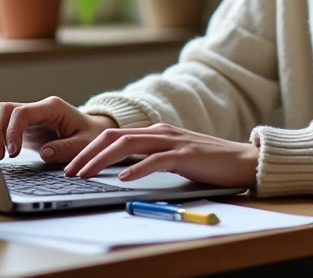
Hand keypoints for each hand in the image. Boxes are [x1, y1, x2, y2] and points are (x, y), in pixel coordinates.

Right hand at [0, 96, 118, 161]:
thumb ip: (67, 148)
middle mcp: (38, 109)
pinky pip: (5, 128)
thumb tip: (45, 153)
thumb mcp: (86, 143)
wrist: (94, 131)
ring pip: (1, 116)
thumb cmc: (91, 135)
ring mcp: (30, 118)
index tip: (13, 152)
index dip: (13, 131)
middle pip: (5, 109)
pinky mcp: (25, 128)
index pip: (22, 113)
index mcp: (52, 107)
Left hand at [65, 122, 258, 188]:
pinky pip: (156, 160)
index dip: (89, 149)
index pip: (113, 136)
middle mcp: (161, 132)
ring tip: (86, 174)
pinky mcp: (187, 154)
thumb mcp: (173, 157)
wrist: (243, 161)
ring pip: (129, 145)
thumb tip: (120, 172)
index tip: (72, 165)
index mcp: (156, 132)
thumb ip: (150, 158)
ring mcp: (174, 141)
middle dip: (87, 153)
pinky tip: (123, 179)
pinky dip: (137, 169)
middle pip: (114, 137)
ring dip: (102, 160)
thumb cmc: (208, 162)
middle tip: (69, 170)